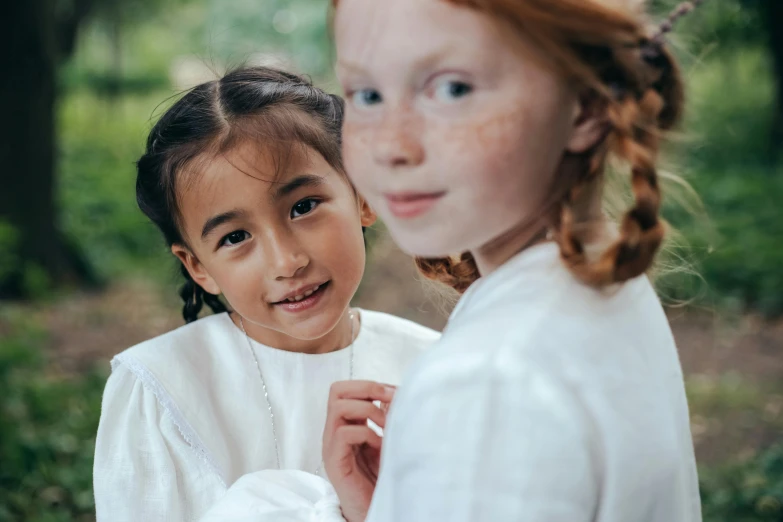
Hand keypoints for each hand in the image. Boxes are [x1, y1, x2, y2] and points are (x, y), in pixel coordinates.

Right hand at [322, 380, 394, 521]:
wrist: (374, 510)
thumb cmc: (382, 477)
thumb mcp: (388, 440)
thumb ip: (387, 418)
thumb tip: (395, 394)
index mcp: (346, 424)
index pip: (345, 389)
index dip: (370, 384)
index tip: (395, 393)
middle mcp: (334, 432)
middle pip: (337, 390)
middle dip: (367, 388)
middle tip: (390, 399)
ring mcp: (332, 446)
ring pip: (338, 407)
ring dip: (369, 410)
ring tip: (386, 426)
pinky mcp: (335, 462)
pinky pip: (344, 433)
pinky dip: (367, 433)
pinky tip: (380, 446)